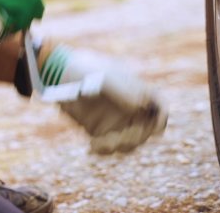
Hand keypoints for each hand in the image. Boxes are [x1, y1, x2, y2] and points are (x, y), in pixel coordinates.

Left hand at [41, 45, 167, 153]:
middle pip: (146, 130)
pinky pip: (108, 146)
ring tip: (100, 143)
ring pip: (128, 142)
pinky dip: (104, 149)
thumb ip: (125, 91)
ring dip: (119, 145)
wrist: (58, 74)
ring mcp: (115, 120)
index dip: (161, 117)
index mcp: (136, 91)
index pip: (159, 106)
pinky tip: (92, 146)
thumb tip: (143, 106)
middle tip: (118, 138)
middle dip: (136, 137)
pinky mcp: (99, 130)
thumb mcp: (105, 77)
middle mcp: (129, 108)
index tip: (155, 128)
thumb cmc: (84, 69)